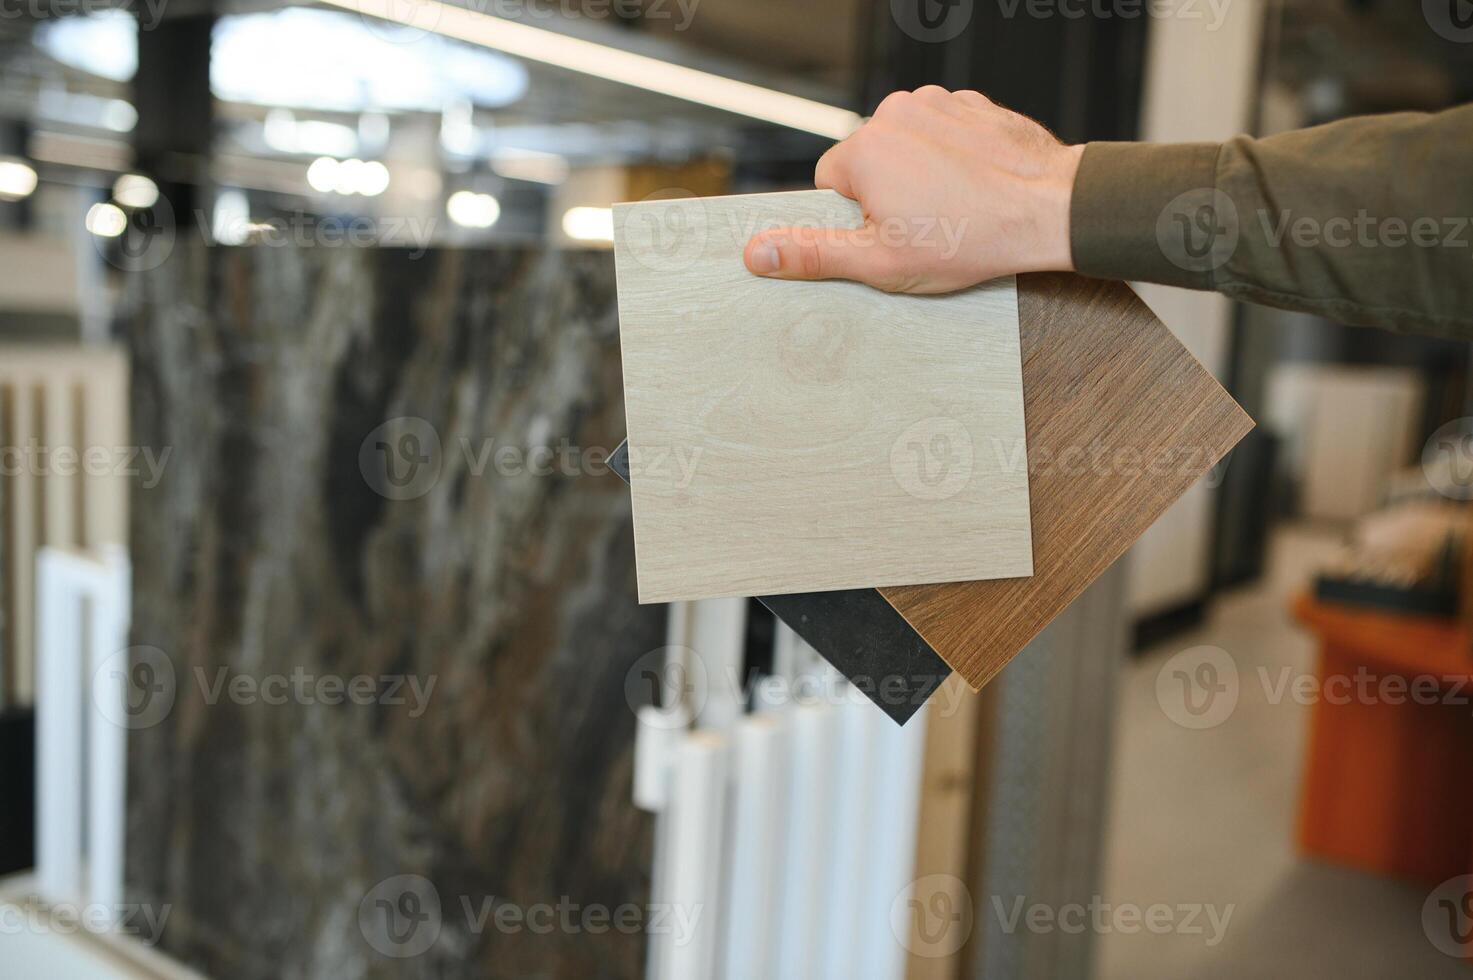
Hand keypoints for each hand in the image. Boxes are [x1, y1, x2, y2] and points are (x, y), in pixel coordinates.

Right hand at [743, 86, 1083, 292]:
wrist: (1050, 210)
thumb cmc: (971, 238)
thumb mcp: (881, 263)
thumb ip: (813, 254)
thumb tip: (757, 253)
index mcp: (865, 149)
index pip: (830, 183)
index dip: (854, 218)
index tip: (887, 234)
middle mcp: (896, 113)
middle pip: (869, 160)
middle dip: (887, 193)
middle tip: (924, 226)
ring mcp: (938, 103)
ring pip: (907, 145)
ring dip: (919, 173)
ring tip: (952, 208)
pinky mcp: (972, 104)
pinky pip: (943, 132)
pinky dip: (951, 156)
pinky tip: (972, 185)